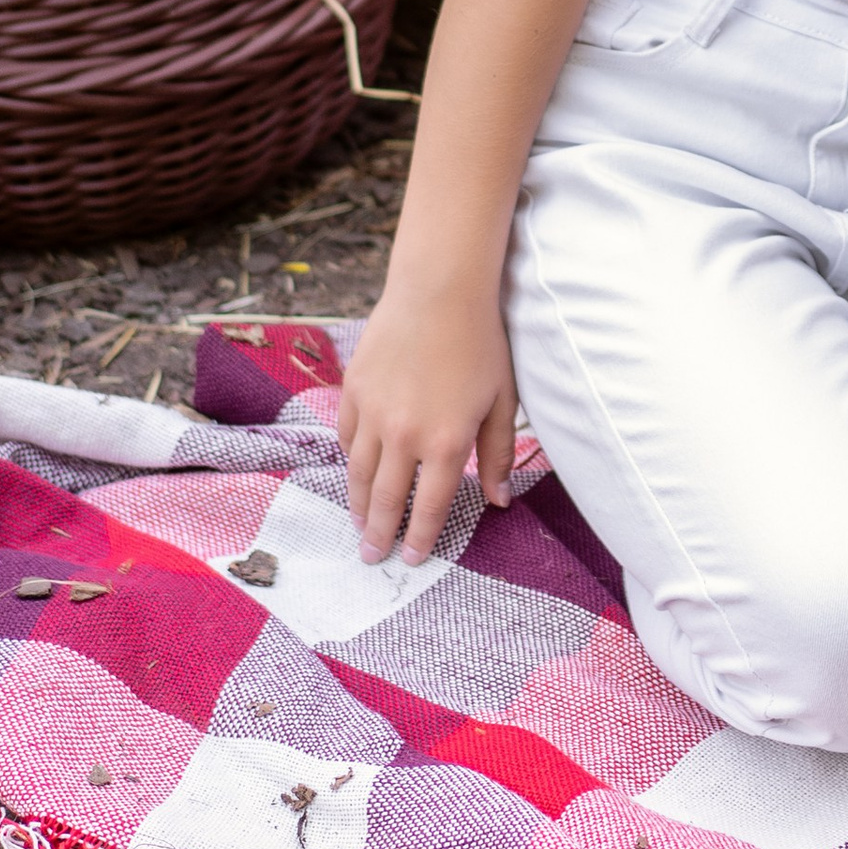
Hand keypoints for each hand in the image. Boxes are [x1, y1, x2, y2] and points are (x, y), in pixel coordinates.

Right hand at [337, 284, 518, 565]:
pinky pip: (345, 437)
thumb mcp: (501, 402)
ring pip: (358, 473)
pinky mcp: (354, 390)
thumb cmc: (481, 342)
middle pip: (386, 499)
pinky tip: (353, 472)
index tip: (411, 559)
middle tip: (371, 557)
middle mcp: (405, 435)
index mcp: (446, 442)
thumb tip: (500, 500)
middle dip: (379, 533)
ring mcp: (373, 413)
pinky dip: (348, 460)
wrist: (440, 289)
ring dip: (357, 504)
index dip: (420, 538)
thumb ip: (498, 455)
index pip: (429, 506)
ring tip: (358, 523)